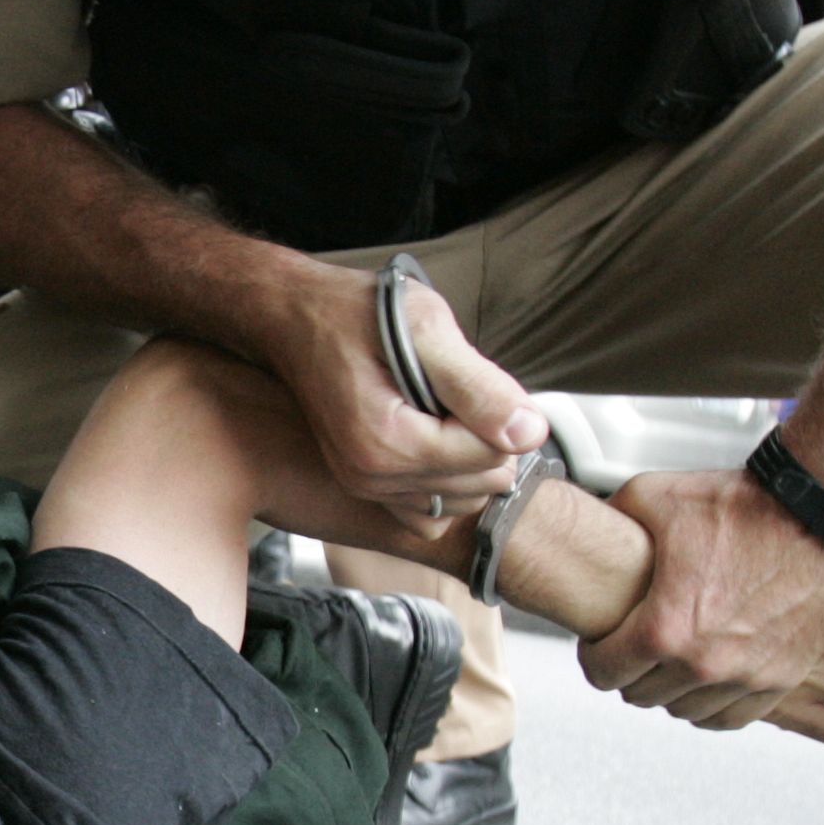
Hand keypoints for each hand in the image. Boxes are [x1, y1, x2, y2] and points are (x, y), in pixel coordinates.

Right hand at [264, 260, 544, 520]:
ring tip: (441, 409)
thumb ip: (478, 386)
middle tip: (451, 389)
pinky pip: (434, 512)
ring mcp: (366, 489)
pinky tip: (433, 437)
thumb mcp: (425, 327)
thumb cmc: (356, 312)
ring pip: (464, 499)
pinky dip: (448, 480)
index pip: (493, 454)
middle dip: (485, 436)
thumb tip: (530, 434)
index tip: (464, 374)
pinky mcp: (366, 491)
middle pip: (483, 483)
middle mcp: (372, 479)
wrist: (293, 318)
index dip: (497, 410)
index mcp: (387, 444)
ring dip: (470, 458)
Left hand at [581, 467, 823, 729]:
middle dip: (630, 670)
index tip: (600, 642)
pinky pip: (730, 717)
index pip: (604, 674)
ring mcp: (746, 676)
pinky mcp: (782, 678)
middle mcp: (704, 663)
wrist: (816, 510)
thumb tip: (582, 530)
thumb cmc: (739, 504)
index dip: (594, 655)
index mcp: (665, 628)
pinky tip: (704, 680)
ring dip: (671, 690)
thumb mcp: (653, 498)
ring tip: (669, 661)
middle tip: (634, 646)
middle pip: (641, 694)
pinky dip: (712, 703)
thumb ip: (610, 521)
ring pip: (684, 710)